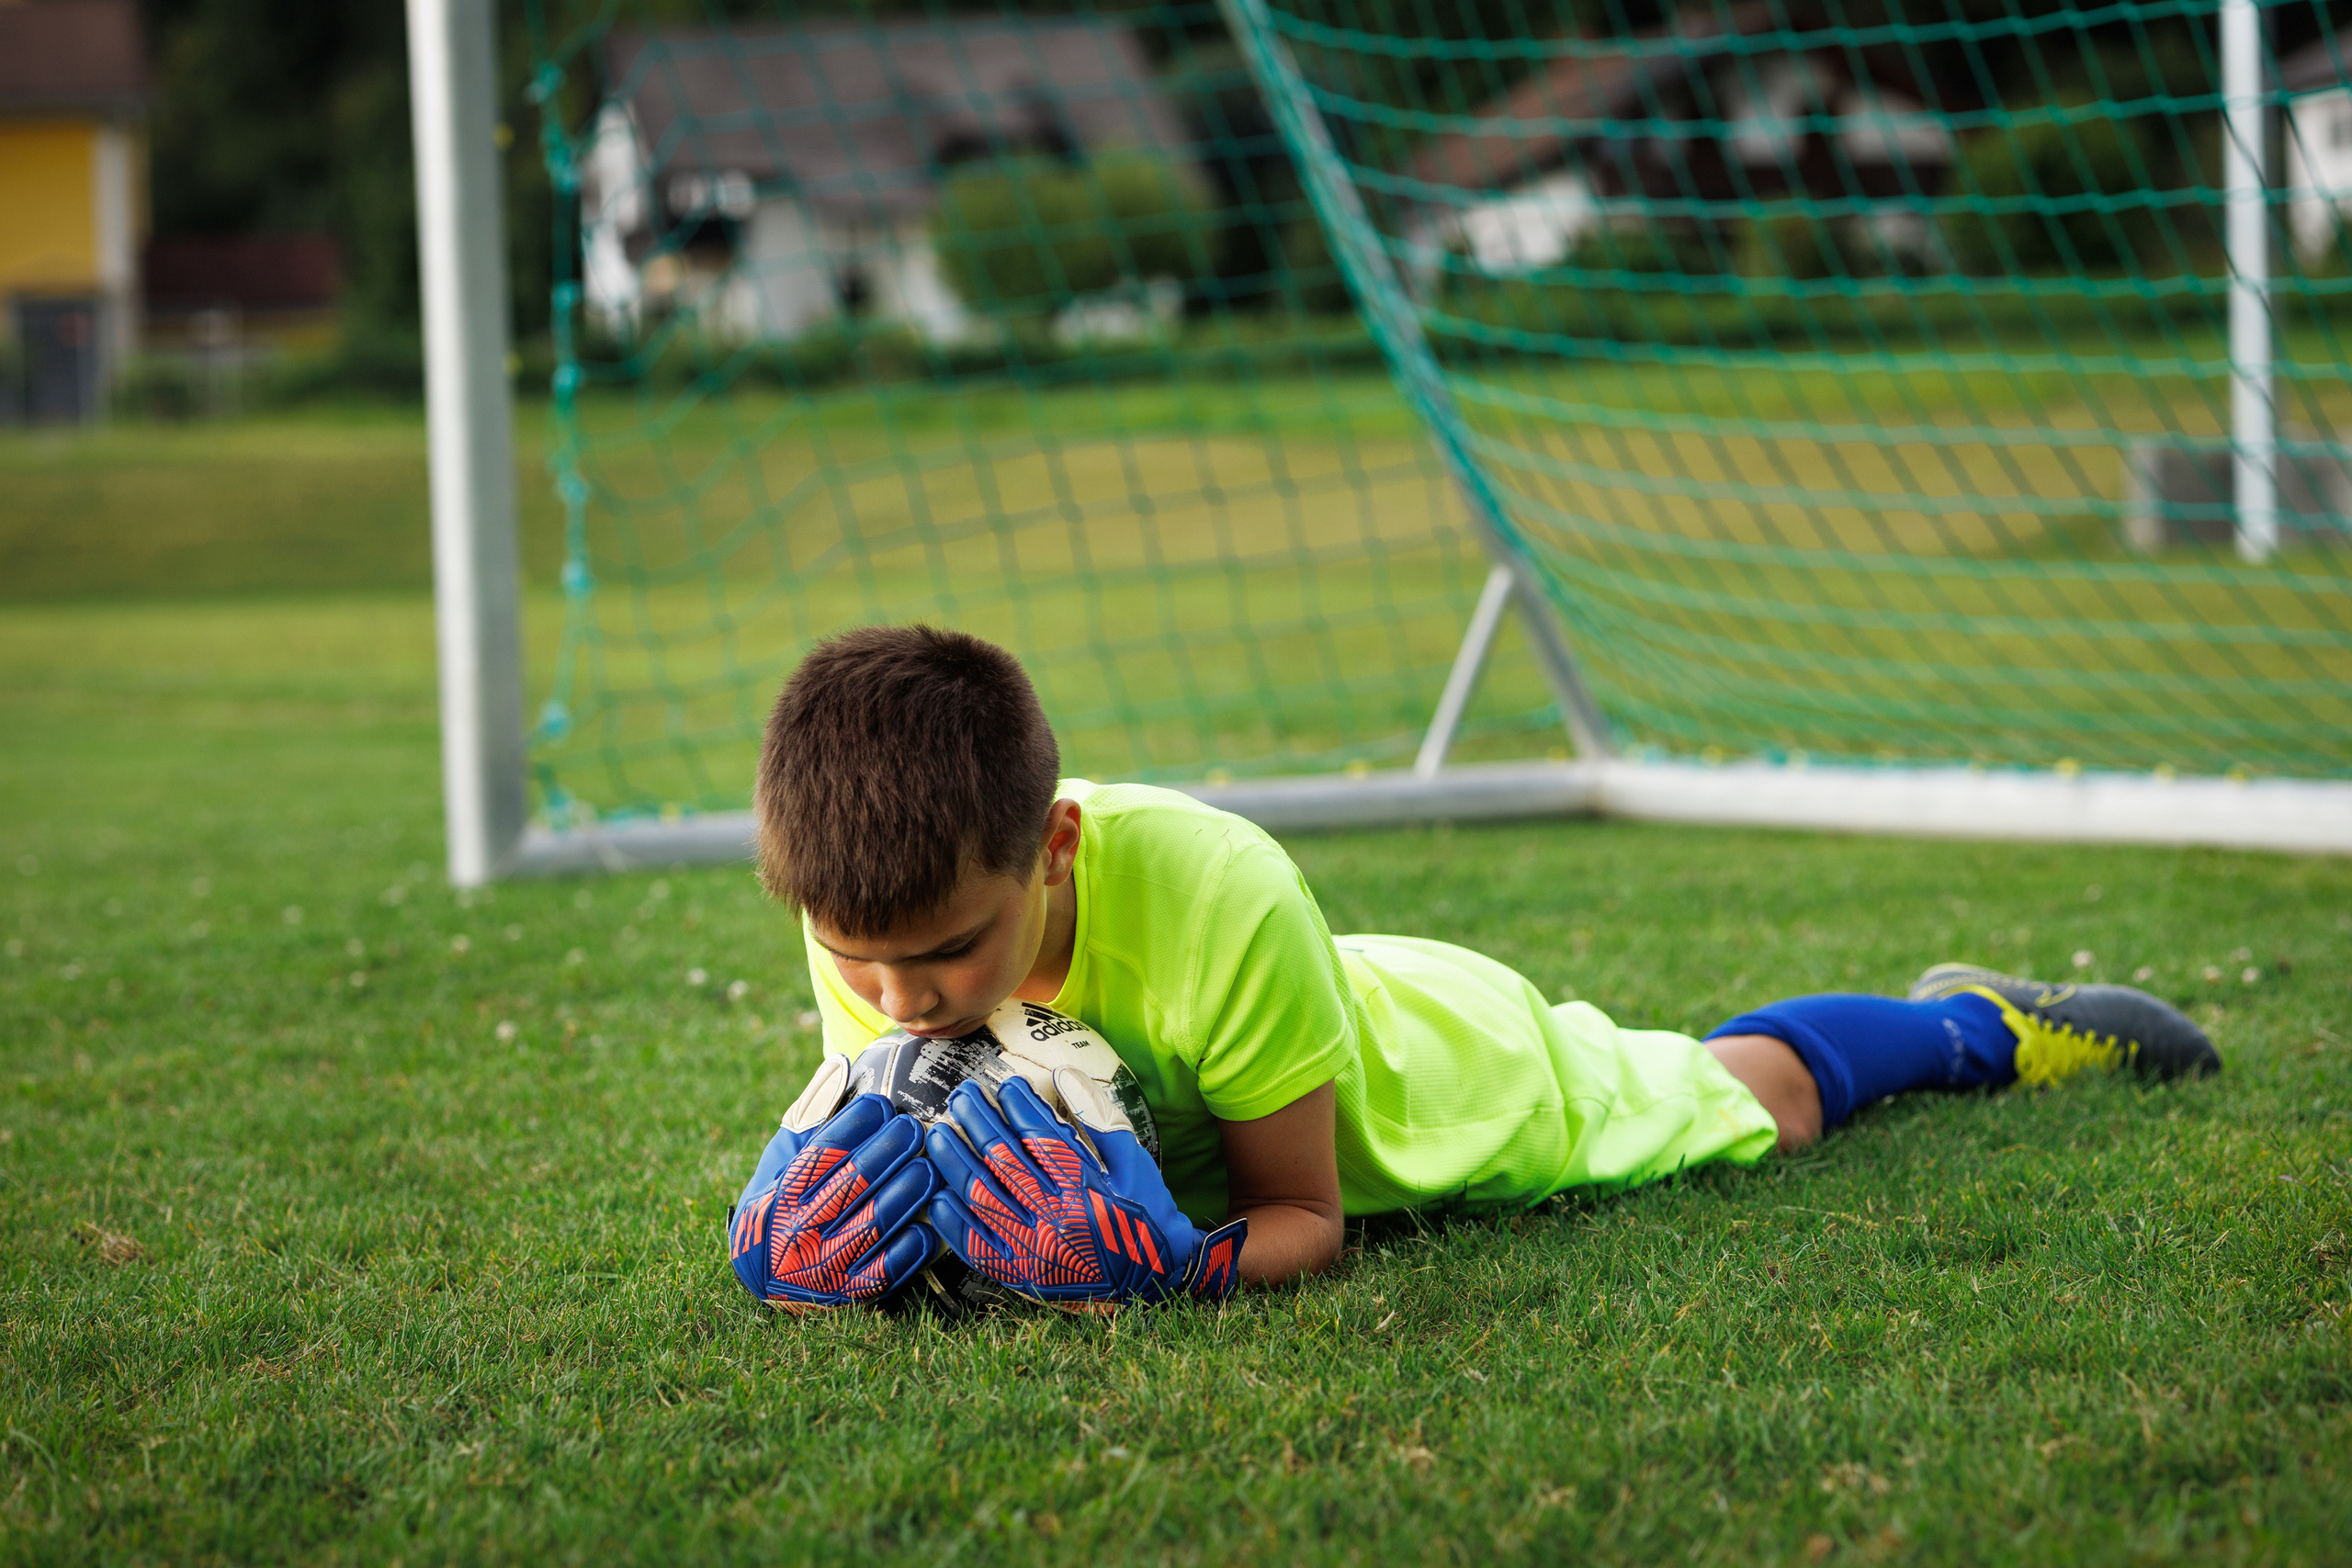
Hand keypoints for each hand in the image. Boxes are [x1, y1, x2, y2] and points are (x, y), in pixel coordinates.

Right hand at [728, 1056, 937, 1312]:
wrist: (766, 1271)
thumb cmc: (783, 1195)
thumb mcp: (784, 1156)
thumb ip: (811, 1115)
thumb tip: (840, 1066)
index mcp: (782, 1193)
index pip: (821, 1154)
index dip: (852, 1127)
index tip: (881, 1103)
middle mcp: (799, 1231)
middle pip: (850, 1184)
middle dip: (886, 1152)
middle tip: (915, 1128)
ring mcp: (826, 1265)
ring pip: (873, 1224)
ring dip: (907, 1192)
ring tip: (931, 1166)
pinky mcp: (851, 1291)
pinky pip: (886, 1271)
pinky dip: (910, 1248)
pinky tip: (932, 1223)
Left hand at [924, 1071, 1245, 1307]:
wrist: (1155, 1276)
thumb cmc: (1145, 1210)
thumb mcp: (1132, 1160)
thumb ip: (1097, 1117)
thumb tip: (1063, 1073)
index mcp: (1086, 1189)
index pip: (1041, 1138)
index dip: (1020, 1107)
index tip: (1006, 1085)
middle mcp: (1056, 1219)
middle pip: (1004, 1161)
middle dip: (979, 1121)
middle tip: (962, 1094)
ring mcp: (1035, 1251)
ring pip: (983, 1198)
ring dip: (956, 1162)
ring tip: (939, 1133)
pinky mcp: (1021, 1275)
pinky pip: (978, 1247)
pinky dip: (954, 1222)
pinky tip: (939, 1195)